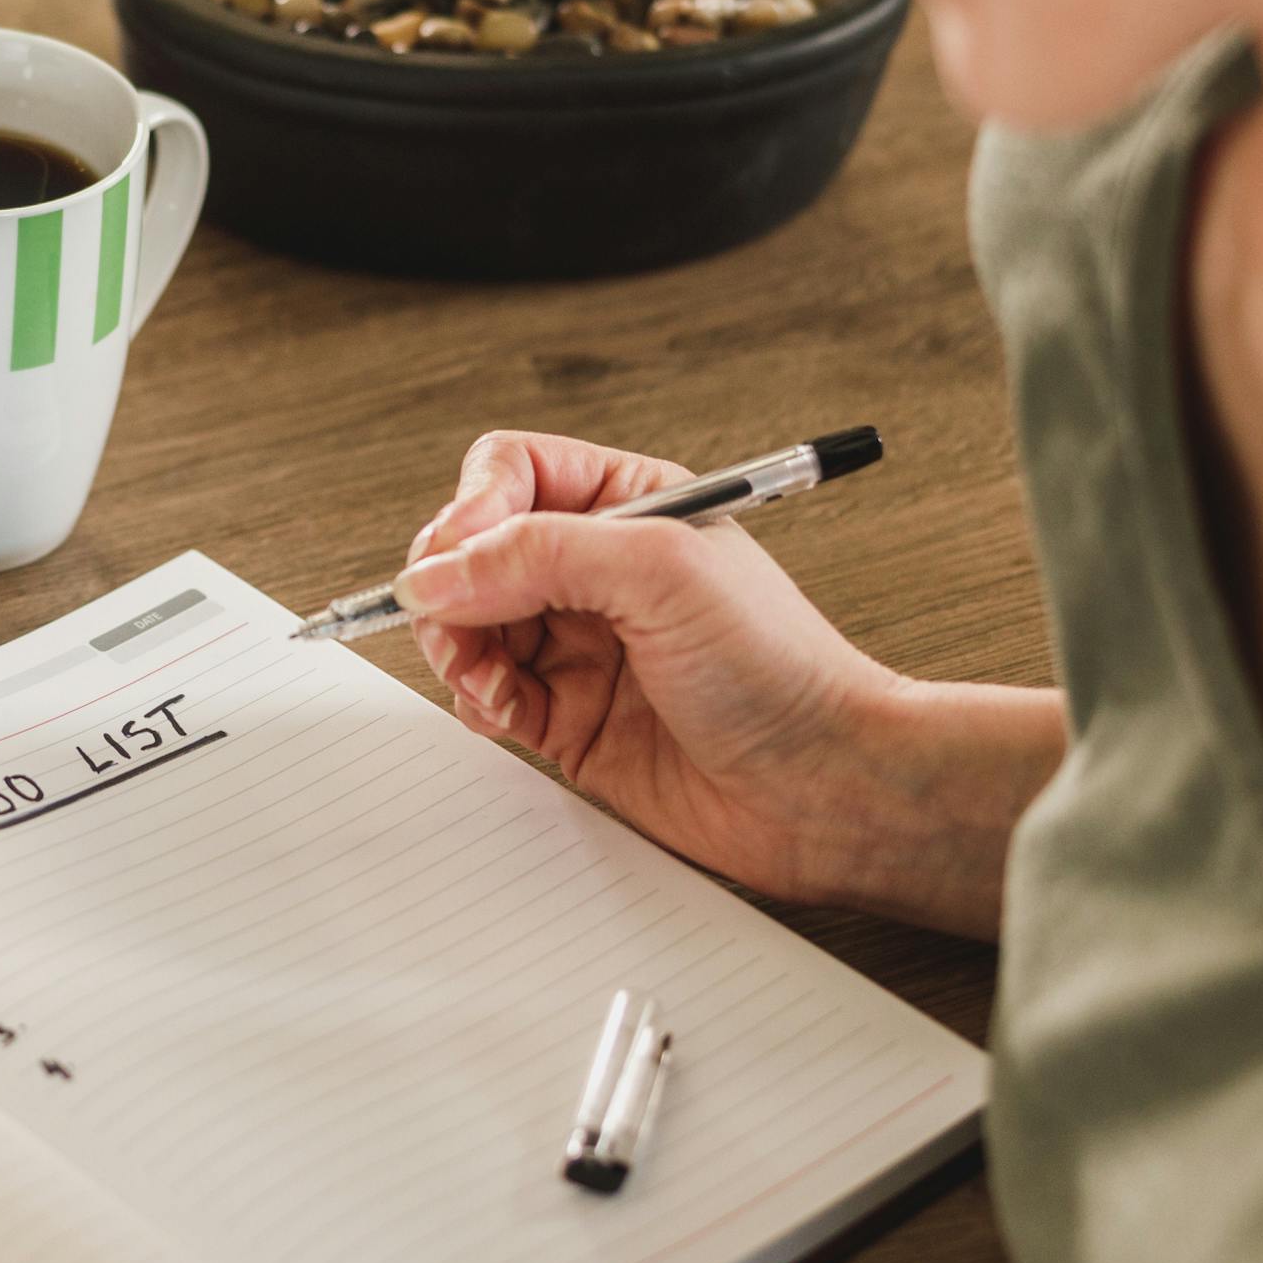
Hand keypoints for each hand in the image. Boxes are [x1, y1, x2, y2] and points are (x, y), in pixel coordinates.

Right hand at [396, 430, 1050, 934]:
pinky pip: (488, 693)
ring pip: (470, 624)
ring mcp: (581, 645)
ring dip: (458, 648)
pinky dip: (476, 699)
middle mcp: (599, 571)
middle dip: (452, 587)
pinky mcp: (569, 717)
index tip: (457, 560)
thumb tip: (437, 571)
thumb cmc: (779, 668)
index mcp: (630, 508)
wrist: (824, 787)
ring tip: (489, 679)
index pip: (510, 475)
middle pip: (474, 551)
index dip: (470, 511)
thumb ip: (539, 554)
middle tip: (457, 628)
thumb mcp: (660, 572)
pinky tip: (504, 711)